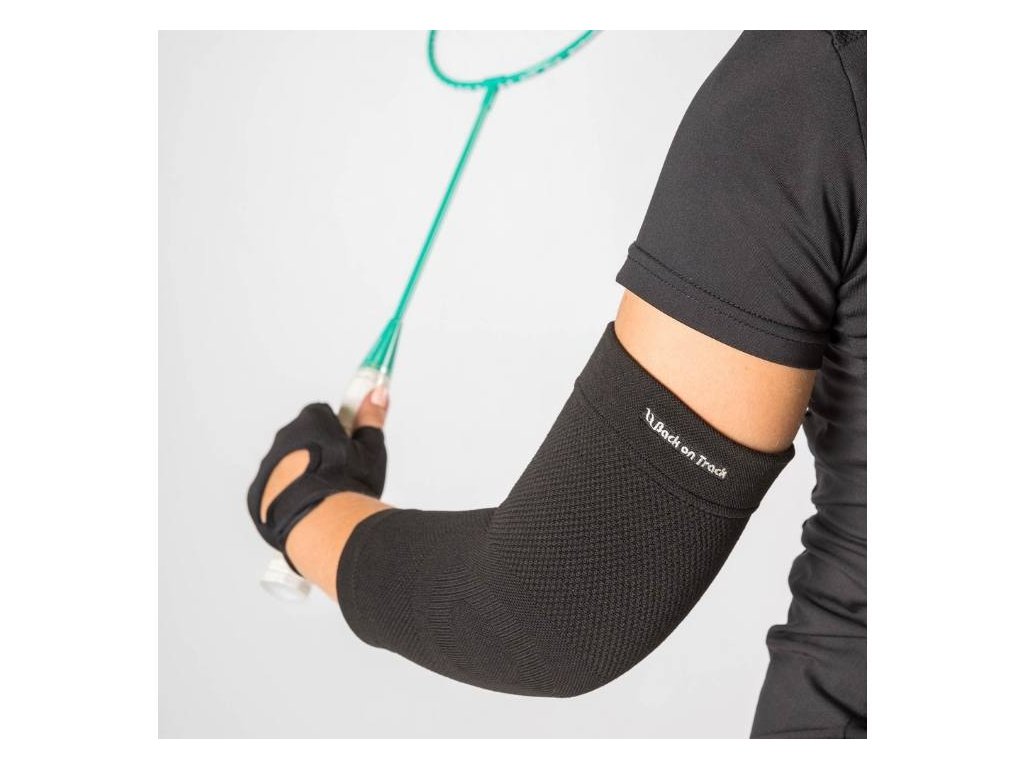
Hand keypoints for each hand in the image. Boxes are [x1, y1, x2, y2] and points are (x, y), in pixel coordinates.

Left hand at [247, 388, 388, 568]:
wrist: (321, 521)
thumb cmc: (348, 482)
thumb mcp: (370, 448)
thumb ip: (371, 418)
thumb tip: (377, 393)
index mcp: (310, 421)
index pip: (323, 416)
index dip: (339, 432)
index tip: (349, 448)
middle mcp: (284, 438)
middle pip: (305, 440)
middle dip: (321, 453)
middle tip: (341, 474)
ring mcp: (269, 465)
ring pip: (289, 466)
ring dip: (304, 476)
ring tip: (326, 497)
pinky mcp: (258, 493)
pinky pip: (275, 490)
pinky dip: (289, 497)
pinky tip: (307, 510)